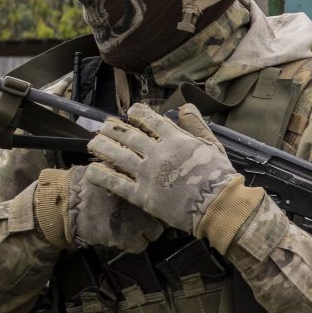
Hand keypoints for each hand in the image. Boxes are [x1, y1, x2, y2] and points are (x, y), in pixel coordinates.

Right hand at [65, 163, 165, 252]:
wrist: (70, 204)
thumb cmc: (88, 184)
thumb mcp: (111, 168)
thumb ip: (128, 169)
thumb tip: (141, 162)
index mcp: (140, 185)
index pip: (164, 195)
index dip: (161, 200)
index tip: (156, 201)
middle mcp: (143, 204)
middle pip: (164, 216)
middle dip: (156, 216)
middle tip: (145, 215)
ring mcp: (136, 223)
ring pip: (155, 233)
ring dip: (147, 231)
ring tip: (134, 226)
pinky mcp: (126, 239)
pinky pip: (140, 246)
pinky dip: (134, 243)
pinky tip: (124, 235)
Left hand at [86, 102, 239, 236]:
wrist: (217, 206)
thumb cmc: (218, 176)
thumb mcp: (211, 144)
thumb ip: (196, 124)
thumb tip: (184, 106)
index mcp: (175, 139)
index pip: (151, 120)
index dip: (137, 114)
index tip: (130, 112)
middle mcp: (158, 153)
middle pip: (129, 136)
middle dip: (113, 129)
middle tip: (103, 126)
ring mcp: (148, 174)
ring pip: (118, 156)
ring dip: (103, 147)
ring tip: (93, 142)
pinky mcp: (143, 195)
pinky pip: (117, 183)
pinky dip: (102, 175)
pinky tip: (92, 170)